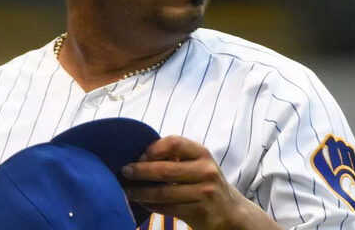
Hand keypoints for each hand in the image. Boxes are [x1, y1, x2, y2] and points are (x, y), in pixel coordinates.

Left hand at [121, 136, 278, 229]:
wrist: (229, 211)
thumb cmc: (205, 183)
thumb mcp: (198, 164)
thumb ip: (177, 157)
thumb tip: (140, 154)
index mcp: (203, 153)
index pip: (174, 142)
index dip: (153, 148)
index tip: (139, 156)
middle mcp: (206, 171)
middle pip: (165, 169)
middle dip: (140, 171)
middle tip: (124, 172)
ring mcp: (204, 192)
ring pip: (163, 192)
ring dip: (141, 192)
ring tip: (127, 191)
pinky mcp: (199, 212)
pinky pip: (168, 208)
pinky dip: (151, 205)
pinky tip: (142, 203)